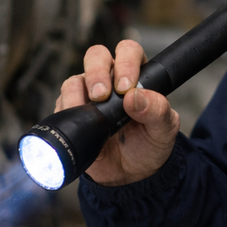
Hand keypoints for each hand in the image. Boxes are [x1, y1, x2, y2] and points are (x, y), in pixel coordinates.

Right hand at [55, 40, 180, 185]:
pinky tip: (82, 127)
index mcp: (137, 76)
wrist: (131, 175)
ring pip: (74, 80)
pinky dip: (68, 113)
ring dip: (78, 95)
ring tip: (90, 114)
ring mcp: (88, 95)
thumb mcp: (164, 130)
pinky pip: (62, 106)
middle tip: (101, 95)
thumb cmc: (150, 145)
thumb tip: (135, 97)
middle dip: (97, 72)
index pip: (128, 51)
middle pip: (96, 56)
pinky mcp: (71, 113)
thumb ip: (157, 110)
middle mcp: (110, 80)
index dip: (125, 62)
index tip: (126, 87)